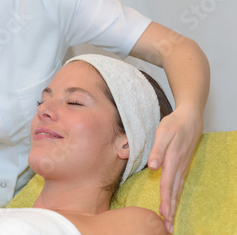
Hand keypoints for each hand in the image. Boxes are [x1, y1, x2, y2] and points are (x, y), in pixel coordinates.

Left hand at [147, 106, 202, 233]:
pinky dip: (176, 196)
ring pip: (177, 190)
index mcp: (173, 160)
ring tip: (170, 220)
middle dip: (171, 210)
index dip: (165, 200)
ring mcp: (182, 167)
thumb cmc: (173, 124)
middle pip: (174, 191)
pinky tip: (172, 203)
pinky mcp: (182, 166)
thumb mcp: (162, 133)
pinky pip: (179, 184)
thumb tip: (153, 166)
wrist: (189, 118)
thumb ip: (157, 150)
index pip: (167, 184)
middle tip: (168, 227)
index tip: (164, 214)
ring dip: (173, 205)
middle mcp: (179, 166)